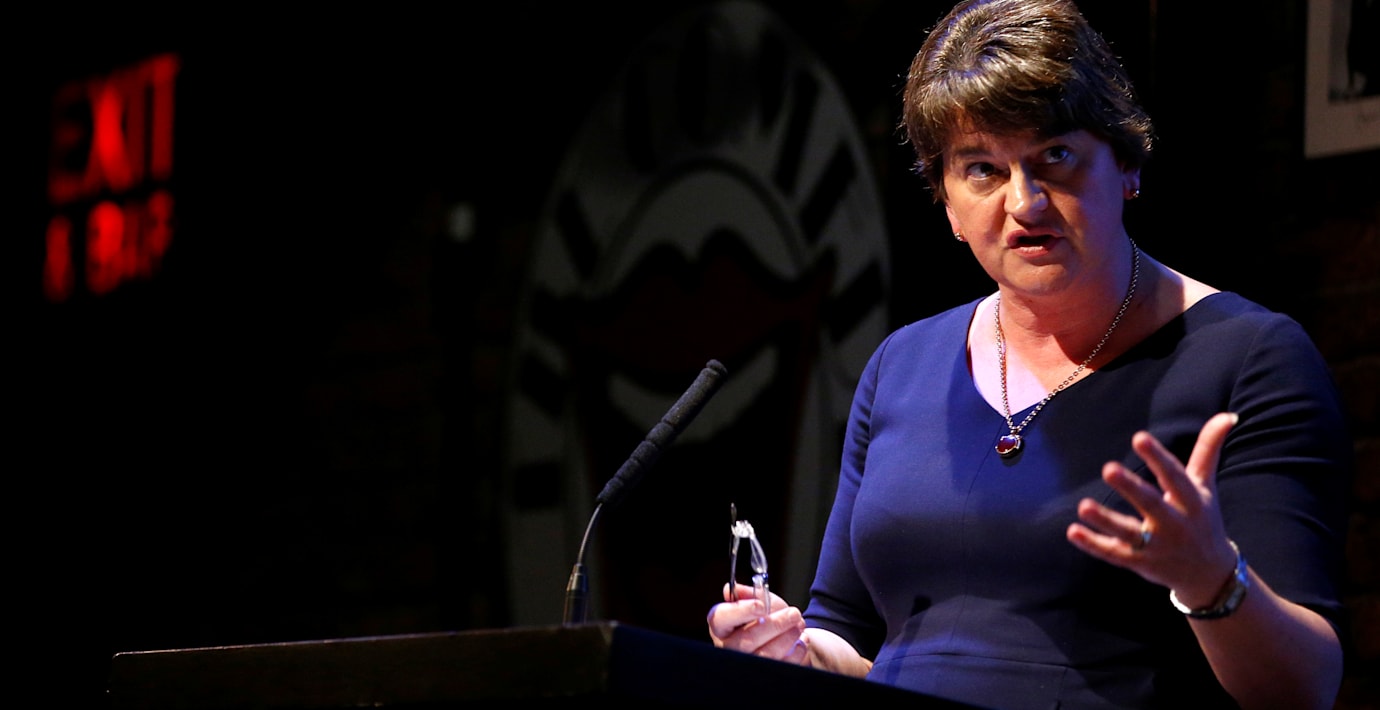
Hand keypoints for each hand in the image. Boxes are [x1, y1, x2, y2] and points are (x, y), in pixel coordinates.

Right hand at [707, 583, 810, 665]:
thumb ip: (750, 593)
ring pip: (764, 655)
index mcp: (722, 626)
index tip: (761, 605)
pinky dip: (795, 653)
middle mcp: (728, 647)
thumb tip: (734, 589)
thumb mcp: (761, 600)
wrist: (784, 636)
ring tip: (799, 625)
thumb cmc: (767, 618)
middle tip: (794, 613)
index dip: (740, 611)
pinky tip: (800, 642)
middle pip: (746, 640)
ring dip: (787, 637)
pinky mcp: (765, 677)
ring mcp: (745, 666)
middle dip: (775, 625)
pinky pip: (780, 667)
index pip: (720, 618)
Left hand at [1066, 412, 1240, 607]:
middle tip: (1108, 469)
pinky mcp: (1139, 563)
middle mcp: (1175, 524)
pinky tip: (1073, 531)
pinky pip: (1114, 554)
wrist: (1210, 575)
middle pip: (1152, 505)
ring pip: (1129, 534)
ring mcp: (1156, 547)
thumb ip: (1208, 449)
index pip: (1174, 477)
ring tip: (1083, 506)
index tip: (1139, 437)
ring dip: (1106, 520)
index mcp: (1192, 502)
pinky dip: (1093, 545)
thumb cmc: (1202, 518)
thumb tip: (1227, 414)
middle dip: (1131, 488)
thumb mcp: (1206, 485)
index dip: (1158, 457)